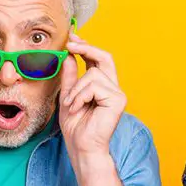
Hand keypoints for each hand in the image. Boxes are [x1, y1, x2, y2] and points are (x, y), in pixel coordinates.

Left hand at [59, 33, 125, 158]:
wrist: (82, 147)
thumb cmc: (76, 127)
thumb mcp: (68, 96)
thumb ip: (70, 77)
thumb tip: (69, 55)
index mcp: (102, 86)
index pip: (97, 60)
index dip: (86, 46)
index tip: (71, 38)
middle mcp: (113, 88)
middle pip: (104, 57)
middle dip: (86, 47)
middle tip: (70, 44)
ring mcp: (117, 93)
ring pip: (93, 74)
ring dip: (76, 89)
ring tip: (71, 105)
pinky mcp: (118, 100)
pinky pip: (94, 86)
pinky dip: (80, 96)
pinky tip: (78, 108)